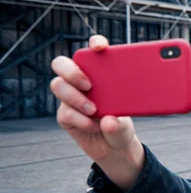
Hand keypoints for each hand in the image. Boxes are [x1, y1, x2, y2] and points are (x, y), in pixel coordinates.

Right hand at [50, 35, 144, 190]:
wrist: (116, 148)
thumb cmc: (122, 126)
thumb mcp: (129, 123)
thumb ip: (121, 123)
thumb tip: (110, 120)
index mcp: (101, 74)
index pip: (94, 51)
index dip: (95, 44)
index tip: (101, 48)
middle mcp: (82, 81)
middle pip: (63, 64)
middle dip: (72, 71)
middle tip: (89, 84)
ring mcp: (70, 97)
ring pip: (58, 85)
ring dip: (76, 97)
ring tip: (94, 110)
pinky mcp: (65, 115)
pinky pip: (65, 112)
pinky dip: (81, 120)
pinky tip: (95, 126)